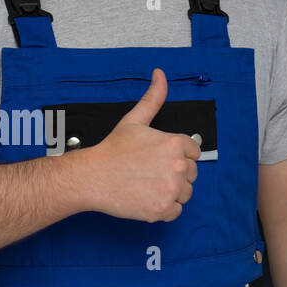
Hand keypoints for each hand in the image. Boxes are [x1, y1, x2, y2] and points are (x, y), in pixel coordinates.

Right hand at [73, 68, 200, 222]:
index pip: (194, 152)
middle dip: (175, 173)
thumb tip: (160, 74)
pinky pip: (176, 211)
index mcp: (175, 144)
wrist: (92, 177)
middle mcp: (178, 166)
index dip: (177, 155)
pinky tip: (147, 197)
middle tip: (150, 172)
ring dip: (172, 192)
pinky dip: (164, 208)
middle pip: (192, 174)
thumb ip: (153, 98)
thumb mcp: (135, 120)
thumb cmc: (113, 150)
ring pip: (186, 193)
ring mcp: (171, 190)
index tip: (160, 158)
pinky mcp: (163, 209)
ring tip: (148, 184)